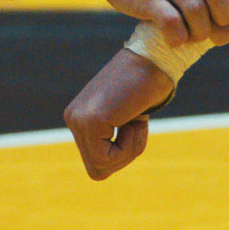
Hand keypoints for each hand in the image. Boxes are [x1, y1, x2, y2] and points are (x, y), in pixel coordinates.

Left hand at [64, 47, 171, 179]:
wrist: (155, 60)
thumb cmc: (147, 87)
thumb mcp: (125, 117)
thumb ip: (111, 138)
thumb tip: (101, 167)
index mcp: (79, 117)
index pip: (97, 162)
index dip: (121, 154)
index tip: (132, 124)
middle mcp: (73, 118)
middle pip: (97, 169)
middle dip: (123, 157)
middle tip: (134, 124)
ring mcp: (79, 119)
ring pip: (102, 167)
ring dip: (129, 151)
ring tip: (135, 118)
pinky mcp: (91, 121)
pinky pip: (109, 158)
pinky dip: (130, 146)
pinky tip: (134, 118)